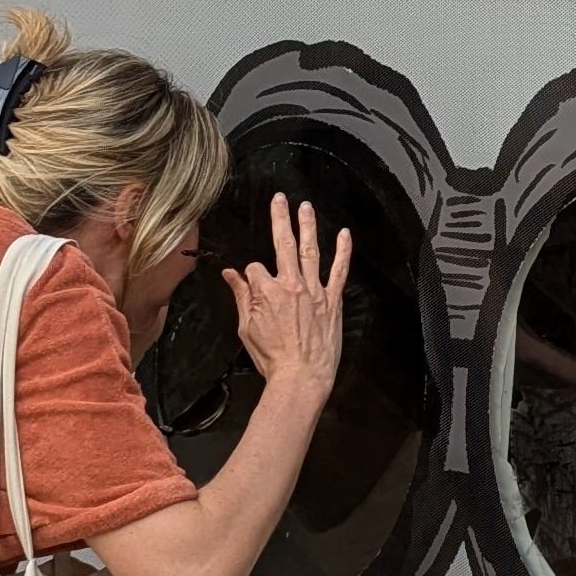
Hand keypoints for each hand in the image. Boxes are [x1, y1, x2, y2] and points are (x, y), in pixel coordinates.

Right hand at [224, 194, 351, 400]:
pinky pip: (339, 271)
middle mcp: (292, 285)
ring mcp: (315, 291)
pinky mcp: (333, 301)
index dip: (250, 276)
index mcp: (267, 291)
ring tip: (306, 206)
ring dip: (308, 226)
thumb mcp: (247, 328)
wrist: (301, 377)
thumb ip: (241, 297)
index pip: (254, 269)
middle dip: (280, 219)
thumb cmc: (272, 357)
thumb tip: (230, 275)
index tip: (251, 286)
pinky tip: (344, 234)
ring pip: (310, 251)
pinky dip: (343, 252)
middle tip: (280, 198)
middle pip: (283, 244)